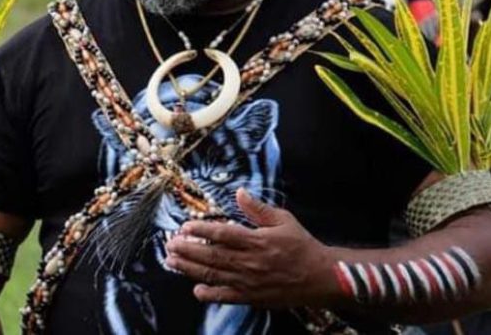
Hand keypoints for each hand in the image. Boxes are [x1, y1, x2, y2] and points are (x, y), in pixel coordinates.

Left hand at [165, 188, 336, 308]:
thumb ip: (258, 208)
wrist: (321, 277)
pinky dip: (210, 294)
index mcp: (257, 241)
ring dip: (191, 269)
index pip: (223, 235)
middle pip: (212, 256)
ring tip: (172, 262)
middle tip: (169, 244)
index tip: (184, 226)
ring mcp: (249, 282)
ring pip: (214, 275)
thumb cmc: (301, 245)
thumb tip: (239, 192)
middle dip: (188, 250)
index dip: (201, 231)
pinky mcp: (252, 297)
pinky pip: (227, 297)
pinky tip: (196, 290)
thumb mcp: (283, 219)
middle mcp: (250, 262)